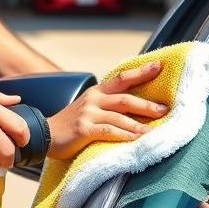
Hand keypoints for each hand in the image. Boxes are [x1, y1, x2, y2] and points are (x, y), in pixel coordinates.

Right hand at [47, 61, 167, 158]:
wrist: (44, 135)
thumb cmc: (72, 124)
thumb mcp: (90, 107)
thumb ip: (109, 105)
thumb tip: (138, 108)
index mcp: (97, 92)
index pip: (123, 78)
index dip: (141, 72)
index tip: (160, 66)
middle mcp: (94, 99)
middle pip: (125, 98)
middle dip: (147, 104)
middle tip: (164, 110)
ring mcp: (88, 114)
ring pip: (119, 116)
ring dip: (138, 124)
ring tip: (154, 131)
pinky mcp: (83, 129)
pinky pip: (108, 131)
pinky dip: (124, 135)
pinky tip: (135, 140)